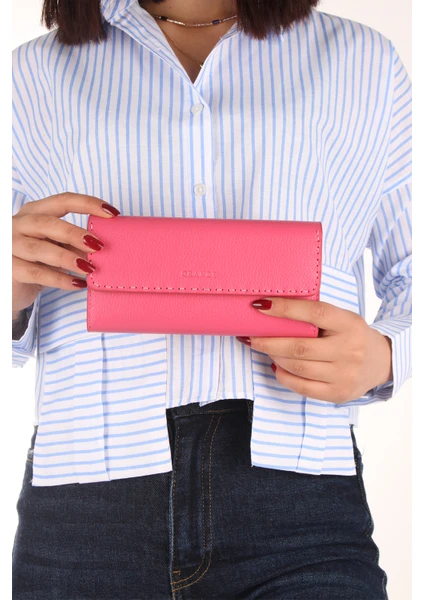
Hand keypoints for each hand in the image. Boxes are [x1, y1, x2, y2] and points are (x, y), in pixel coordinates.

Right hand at [12, 192, 119, 317]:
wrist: (9, 285)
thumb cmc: (36, 260)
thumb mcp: (56, 247)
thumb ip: (74, 243)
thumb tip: (104, 247)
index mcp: (34, 212)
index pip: (63, 200)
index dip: (88, 204)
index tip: (112, 213)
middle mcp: (19, 224)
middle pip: (47, 223)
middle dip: (75, 233)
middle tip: (98, 246)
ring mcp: (11, 246)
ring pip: (40, 249)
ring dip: (68, 258)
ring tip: (89, 268)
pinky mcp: (10, 269)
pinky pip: (37, 273)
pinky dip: (60, 279)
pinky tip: (78, 284)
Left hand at [236, 298, 392, 403]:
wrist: (382, 362)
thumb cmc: (352, 335)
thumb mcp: (342, 318)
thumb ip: (315, 316)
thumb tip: (272, 311)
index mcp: (350, 324)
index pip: (315, 313)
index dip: (285, 309)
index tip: (261, 305)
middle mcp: (349, 350)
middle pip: (300, 347)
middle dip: (269, 341)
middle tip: (251, 336)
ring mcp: (344, 375)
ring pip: (298, 368)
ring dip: (274, 357)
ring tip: (264, 349)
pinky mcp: (338, 394)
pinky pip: (302, 387)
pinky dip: (283, 376)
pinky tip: (276, 366)